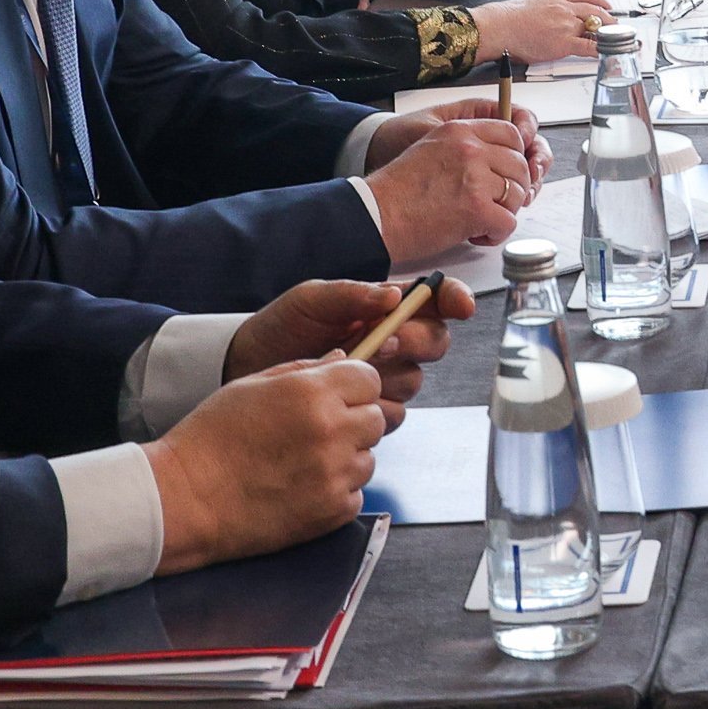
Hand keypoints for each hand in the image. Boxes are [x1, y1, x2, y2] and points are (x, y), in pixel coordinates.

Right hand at [141, 358, 388, 569]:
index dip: (354, 386)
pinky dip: (337, 492)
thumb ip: (304, 371)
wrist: (186, 498)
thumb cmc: (211, 439)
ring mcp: (335, 475)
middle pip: (376, 418)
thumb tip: (342, 360)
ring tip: (304, 462)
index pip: (369, 378)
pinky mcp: (333, 511)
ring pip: (368, 458)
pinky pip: (356, 494)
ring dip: (346, 458)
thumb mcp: (252, 386)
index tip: (338, 396)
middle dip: (353, 421)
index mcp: (312, 393)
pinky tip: (302, 487)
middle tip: (318, 431)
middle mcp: (331, 432)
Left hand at [222, 273, 470, 409]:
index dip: (455, 300)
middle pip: (435, 343)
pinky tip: (343, 400)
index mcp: (383, 310)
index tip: (460, 305)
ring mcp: (383, 379)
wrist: (247, 371)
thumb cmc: (279, 329)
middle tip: (382, 342)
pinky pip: (391, 413)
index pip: (434, 301)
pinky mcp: (369, 411)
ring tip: (347, 371)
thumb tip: (393, 295)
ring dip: (387, 376)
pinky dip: (370, 407)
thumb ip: (351, 294)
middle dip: (414, 342)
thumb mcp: (310, 301)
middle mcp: (392, 343)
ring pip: (414, 382)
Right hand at [363, 111, 539, 261]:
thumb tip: (495, 165)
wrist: (374, 215)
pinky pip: (508, 222)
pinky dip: (496, 234)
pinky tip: (477, 235)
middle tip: (493, 203)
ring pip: (518, 194)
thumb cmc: (396, 191)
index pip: (511, 134)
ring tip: (481, 221)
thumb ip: (464, 150)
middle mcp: (470, 149)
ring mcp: (475, 178)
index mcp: (458, 131)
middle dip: (512, 188)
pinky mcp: (476, 209)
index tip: (504, 174)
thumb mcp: (430, 150)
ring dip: (504, 212)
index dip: (514, 158)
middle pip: (519, 165)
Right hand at [474, 0, 615, 64]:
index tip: (606, 4)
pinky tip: (606, 52)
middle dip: (608, 18)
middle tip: (616, 24)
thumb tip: (547, 16)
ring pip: (595, 26)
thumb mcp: (531, 4)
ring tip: (614, 39)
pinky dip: (601, 49)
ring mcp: (565, 25)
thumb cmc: (507, 18)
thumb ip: (545, 8)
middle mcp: (563, 9)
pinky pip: (589, 46)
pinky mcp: (564, 42)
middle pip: (594, 10)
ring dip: (607, 33)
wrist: (499, 26)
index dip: (599, 0)